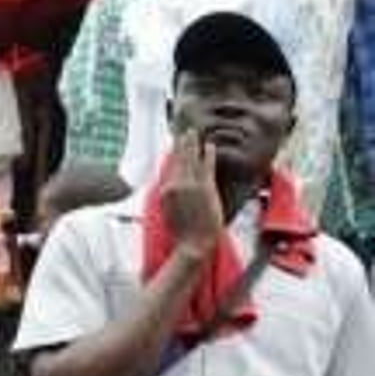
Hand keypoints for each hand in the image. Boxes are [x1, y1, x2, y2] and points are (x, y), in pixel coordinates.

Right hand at [161, 130, 223, 259]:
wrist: (194, 243)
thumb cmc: (181, 234)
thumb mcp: (168, 214)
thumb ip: (169, 198)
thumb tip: (170, 188)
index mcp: (165, 191)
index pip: (169, 169)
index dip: (172, 156)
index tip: (174, 146)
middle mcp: (175, 185)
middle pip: (177, 160)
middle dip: (180, 145)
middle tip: (182, 132)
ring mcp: (190, 185)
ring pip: (190, 159)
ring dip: (191, 144)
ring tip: (192, 133)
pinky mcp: (205, 187)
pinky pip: (206, 165)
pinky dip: (207, 154)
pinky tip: (209, 145)